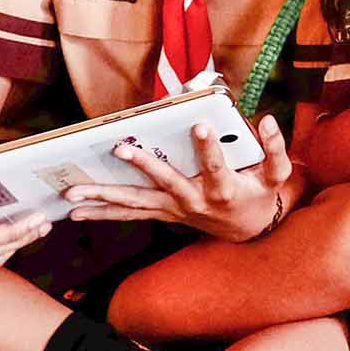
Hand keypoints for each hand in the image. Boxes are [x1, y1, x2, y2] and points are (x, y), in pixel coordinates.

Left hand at [67, 112, 295, 240]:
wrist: (247, 230)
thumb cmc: (260, 194)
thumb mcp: (276, 174)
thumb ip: (274, 148)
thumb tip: (268, 120)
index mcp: (223, 189)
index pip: (215, 166)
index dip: (209, 148)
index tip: (201, 125)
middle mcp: (194, 201)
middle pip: (165, 184)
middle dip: (142, 165)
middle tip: (120, 148)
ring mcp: (174, 210)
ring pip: (136, 204)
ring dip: (104, 198)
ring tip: (73, 194)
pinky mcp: (163, 214)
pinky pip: (129, 214)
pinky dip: (103, 213)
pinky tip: (76, 211)